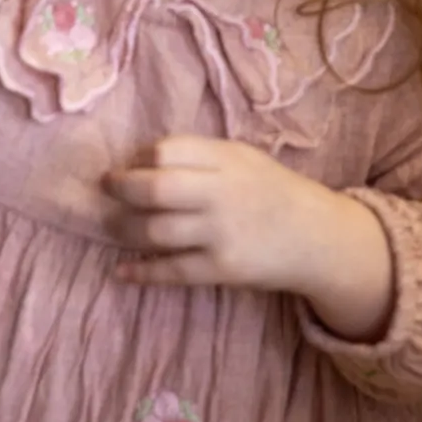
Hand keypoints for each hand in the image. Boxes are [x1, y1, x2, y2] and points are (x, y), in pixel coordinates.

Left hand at [101, 136, 393, 341]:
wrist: (316, 236)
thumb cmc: (270, 192)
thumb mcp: (242, 158)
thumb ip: (199, 156)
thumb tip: (139, 161)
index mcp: (226, 159)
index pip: (167, 149)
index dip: (139, 158)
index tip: (128, 165)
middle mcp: (222, 192)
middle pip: (155, 187)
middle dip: (121, 189)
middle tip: (105, 190)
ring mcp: (221, 232)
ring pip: (156, 231)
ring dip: (124, 229)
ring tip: (114, 226)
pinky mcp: (222, 268)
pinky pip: (171, 271)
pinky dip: (141, 272)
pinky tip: (121, 271)